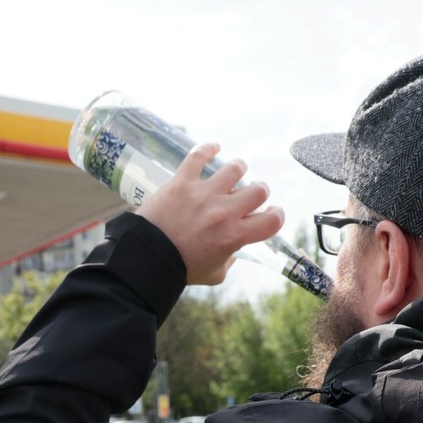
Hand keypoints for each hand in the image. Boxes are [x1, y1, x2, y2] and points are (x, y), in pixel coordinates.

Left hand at [135, 143, 284, 284]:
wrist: (147, 257)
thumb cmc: (180, 269)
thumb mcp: (214, 274)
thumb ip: (229, 260)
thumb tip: (233, 250)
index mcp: (234, 236)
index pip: (272, 220)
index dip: (276, 216)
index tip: (271, 214)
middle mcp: (224, 212)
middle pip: (259, 190)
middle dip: (259, 192)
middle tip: (250, 195)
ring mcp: (203, 194)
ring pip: (235, 169)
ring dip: (238, 169)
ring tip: (234, 172)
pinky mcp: (182, 182)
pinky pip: (198, 156)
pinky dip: (208, 149)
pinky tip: (214, 148)